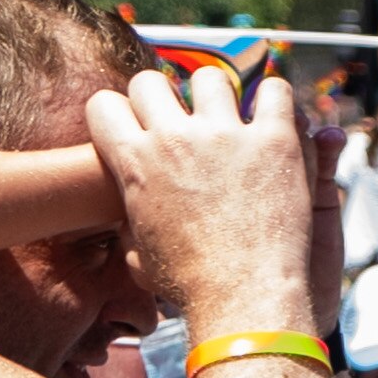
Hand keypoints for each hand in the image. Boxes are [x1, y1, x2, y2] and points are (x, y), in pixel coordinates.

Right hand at [83, 63, 317, 342]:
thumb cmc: (191, 286)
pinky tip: (273, 117)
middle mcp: (173, 139)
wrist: (246, 300)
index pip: (104, 104)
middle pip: (149, 80)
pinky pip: (273, 90)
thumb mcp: (139, 256)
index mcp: (134, 163)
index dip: (118, 113)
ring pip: (208, 77)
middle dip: (161, 95)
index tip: (136, 125)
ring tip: (229, 117)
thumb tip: (123, 221)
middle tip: (181, 119)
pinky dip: (272, 98)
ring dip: (215, 94)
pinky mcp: (274, 139)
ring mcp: (224, 134)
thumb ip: (128, 225)